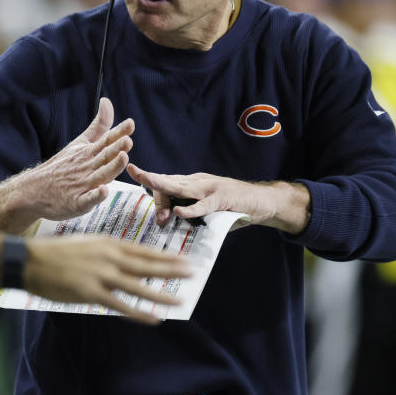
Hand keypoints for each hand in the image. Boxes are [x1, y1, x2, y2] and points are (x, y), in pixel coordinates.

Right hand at [18, 97, 133, 220]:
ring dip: (111, 167)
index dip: (119, 132)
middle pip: (105, 157)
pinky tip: (102, 191)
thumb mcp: (80, 143)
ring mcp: (82, 185)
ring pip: (100, 175)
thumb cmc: (62, 166)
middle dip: (117, 148)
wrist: (35, 189)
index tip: (130, 124)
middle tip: (128, 140)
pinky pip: (87, 199)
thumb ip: (98, 126)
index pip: (106, 141)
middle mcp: (87, 167)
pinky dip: (95, 195)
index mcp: (89, 153)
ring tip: (122, 158)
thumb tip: (107, 101)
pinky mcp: (77, 202)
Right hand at [24, 236, 191, 323]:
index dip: (166, 256)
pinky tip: (154, 318)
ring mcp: (102, 275)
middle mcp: (110, 257)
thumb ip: (108, 251)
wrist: (31, 260)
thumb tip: (125, 258)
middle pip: (148, 265)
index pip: (144, 251)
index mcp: (109, 244)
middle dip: (173, 269)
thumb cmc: (57, 252)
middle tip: (193, 273)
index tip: (183, 259)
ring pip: (139, 285)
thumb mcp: (88, 243)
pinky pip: (121, 305)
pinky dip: (139, 312)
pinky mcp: (92, 293)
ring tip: (180, 299)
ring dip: (161, 293)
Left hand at [126, 164, 310, 233]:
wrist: (263, 201)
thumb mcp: (206, 211)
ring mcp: (211, 188)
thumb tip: (170, 224)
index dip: (152, 186)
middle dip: (150, 176)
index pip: (167, 184)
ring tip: (146, 179)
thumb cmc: (232, 208)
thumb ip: (189, 216)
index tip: (136, 181)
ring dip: (164, 186)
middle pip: (170, 181)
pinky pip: (204, 204)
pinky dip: (191, 209)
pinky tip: (179, 211)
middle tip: (132, 170)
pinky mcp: (224, 198)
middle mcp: (199, 182)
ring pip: (183, 187)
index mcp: (193, 184)